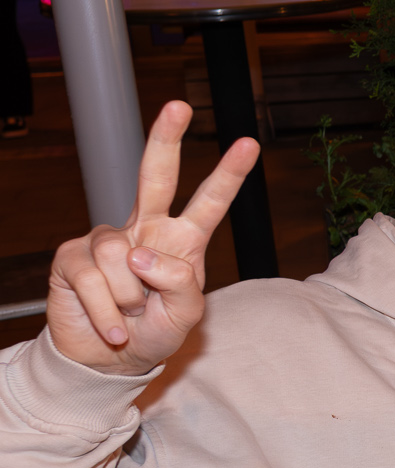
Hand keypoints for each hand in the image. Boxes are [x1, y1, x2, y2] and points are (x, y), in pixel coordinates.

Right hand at [46, 101, 258, 375]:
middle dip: (166, 139)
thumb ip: (180, 284)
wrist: (110, 361)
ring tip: (131, 315)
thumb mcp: (185, 315)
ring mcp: (107, 240)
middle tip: (179, 105)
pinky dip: (106, 311)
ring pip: (121, 257)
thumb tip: (140, 254)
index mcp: (183, 241)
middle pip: (155, 177)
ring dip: (129, 299)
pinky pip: (92, 279)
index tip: (249, 144)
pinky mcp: (73, 256)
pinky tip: (112, 326)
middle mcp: (145, 229)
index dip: (229, 175)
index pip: (209, 202)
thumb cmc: (155, 332)